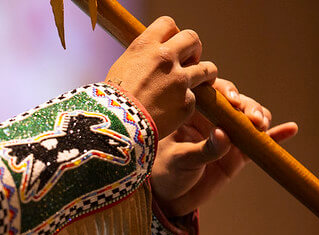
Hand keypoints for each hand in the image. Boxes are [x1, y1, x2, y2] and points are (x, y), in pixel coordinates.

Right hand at [106, 16, 217, 137]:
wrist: (116, 126)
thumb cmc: (111, 100)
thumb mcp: (122, 68)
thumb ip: (143, 58)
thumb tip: (152, 57)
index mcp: (146, 46)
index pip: (168, 24)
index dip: (172, 33)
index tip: (171, 44)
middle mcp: (166, 58)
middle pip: (192, 39)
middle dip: (194, 49)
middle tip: (190, 60)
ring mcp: (179, 80)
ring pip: (206, 68)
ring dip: (205, 73)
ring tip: (202, 81)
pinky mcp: (186, 102)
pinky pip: (193, 99)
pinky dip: (185, 104)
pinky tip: (173, 111)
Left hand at [150, 78, 298, 216]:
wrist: (170, 199)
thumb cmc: (166, 172)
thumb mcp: (181, 160)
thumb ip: (204, 150)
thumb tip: (223, 135)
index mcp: (192, 111)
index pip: (211, 93)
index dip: (225, 92)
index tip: (232, 101)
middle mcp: (212, 118)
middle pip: (236, 103)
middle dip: (247, 106)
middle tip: (252, 118)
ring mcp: (228, 134)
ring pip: (249, 119)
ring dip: (260, 118)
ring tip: (262, 125)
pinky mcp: (239, 153)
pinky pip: (259, 142)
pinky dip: (275, 136)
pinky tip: (290, 129)